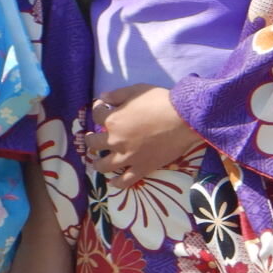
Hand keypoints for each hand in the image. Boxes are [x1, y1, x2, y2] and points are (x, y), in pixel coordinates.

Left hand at [81, 85, 201, 184]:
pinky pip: (125, 181)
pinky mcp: (141, 168)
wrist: (182, 120)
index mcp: (113, 120)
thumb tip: (103, 97)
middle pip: (94, 143)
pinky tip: (113, 182)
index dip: (98, 109)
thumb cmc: (160, 102)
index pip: (97, 115)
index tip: (102, 107)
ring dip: (97, 163)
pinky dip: (117, 183)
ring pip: (104, 166)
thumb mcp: (136, 90)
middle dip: (91, 138)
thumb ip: (117, 94)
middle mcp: (115, 141)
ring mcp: (127, 157)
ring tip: (97, 161)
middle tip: (92, 137)